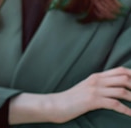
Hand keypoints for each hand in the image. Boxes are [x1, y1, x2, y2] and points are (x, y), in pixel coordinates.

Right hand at [10, 66, 130, 123]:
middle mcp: (97, 80)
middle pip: (124, 78)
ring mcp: (95, 90)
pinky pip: (115, 104)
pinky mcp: (93, 101)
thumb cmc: (72, 99)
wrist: (57, 104)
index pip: (120, 70)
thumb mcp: (86, 87)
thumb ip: (99, 84)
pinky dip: (126, 110)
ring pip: (122, 91)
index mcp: (96, 76)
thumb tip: (115, 87)